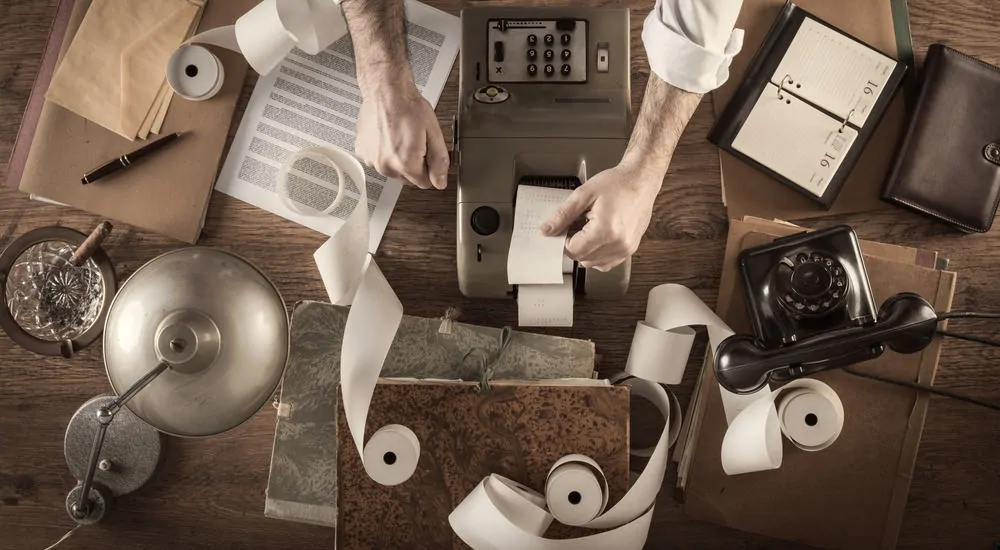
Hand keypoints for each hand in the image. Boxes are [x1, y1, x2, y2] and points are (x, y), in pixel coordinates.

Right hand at [355, 85, 449, 189]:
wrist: (385, 91)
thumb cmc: (408, 107)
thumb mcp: (433, 133)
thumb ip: (439, 161)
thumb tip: (440, 181)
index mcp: (406, 163)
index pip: (424, 183)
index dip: (429, 168)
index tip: (427, 154)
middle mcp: (387, 166)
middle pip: (408, 179)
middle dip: (414, 165)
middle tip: (415, 142)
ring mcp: (372, 160)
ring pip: (392, 171)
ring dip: (398, 160)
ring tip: (400, 137)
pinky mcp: (363, 152)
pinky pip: (378, 160)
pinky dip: (384, 153)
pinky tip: (388, 137)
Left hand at [540, 161, 661, 270]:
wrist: (641, 180)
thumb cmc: (617, 183)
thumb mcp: (583, 194)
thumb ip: (563, 215)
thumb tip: (546, 230)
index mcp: (606, 230)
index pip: (573, 250)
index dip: (564, 239)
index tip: (566, 227)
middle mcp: (618, 244)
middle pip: (582, 258)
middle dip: (575, 244)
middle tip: (579, 223)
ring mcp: (626, 249)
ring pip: (593, 263)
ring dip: (586, 249)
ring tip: (591, 227)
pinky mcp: (630, 250)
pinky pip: (606, 263)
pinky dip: (597, 254)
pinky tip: (599, 236)